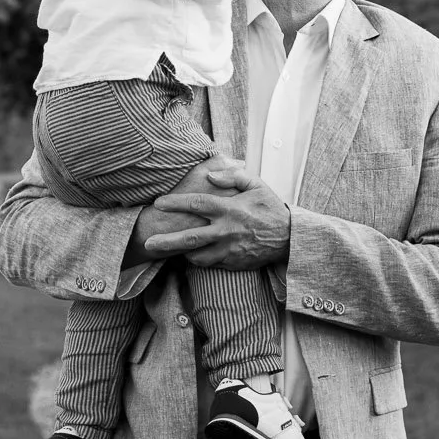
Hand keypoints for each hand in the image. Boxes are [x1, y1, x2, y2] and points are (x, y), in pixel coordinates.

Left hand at [144, 165, 290, 269]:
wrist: (290, 238)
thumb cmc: (271, 207)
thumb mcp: (257, 184)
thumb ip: (232, 176)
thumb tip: (209, 174)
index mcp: (230, 209)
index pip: (196, 204)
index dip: (175, 203)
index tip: (158, 203)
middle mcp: (226, 231)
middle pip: (189, 238)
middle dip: (166, 241)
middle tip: (147, 243)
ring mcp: (229, 250)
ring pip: (197, 256)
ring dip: (181, 254)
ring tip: (168, 250)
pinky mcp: (233, 263)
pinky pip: (210, 264)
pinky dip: (199, 260)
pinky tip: (191, 255)